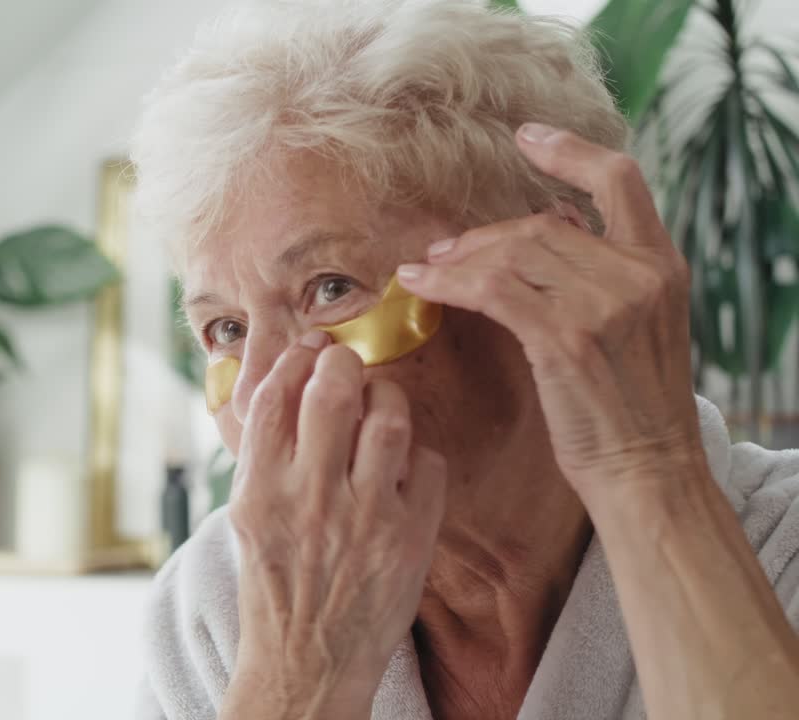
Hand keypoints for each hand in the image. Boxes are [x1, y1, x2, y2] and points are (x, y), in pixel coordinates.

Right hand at [225, 332, 446, 718]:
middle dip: (343, 362)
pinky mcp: (409, 537)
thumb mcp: (249, 515)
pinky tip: (403, 466)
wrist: (308, 660)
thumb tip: (287, 385)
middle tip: (348, 364)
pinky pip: (427, 462)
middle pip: (333, 391)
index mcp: (259, 489)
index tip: (310, 350)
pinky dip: (417, 454)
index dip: (296, 359)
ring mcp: (363, 516)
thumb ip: (266, 454)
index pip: (275, 396)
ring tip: (381, 404)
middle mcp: (309, 497)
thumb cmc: (277, 583)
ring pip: (389, 418)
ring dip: (387, 398)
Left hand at [396, 123, 703, 501]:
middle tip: (441, 252)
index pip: (620, 180)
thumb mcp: (637, 326)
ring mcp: (605, 304)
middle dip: (482, 236)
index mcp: (662, 264)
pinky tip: (420, 286)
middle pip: (542, 224)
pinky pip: (492, 289)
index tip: (525, 136)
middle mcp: (638, 274)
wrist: (646, 469)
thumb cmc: (630, 406)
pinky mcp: (566, 337)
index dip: (569, 151)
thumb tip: (552, 224)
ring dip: (459, 260)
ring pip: (512, 253)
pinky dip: (448, 283)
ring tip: (425, 271)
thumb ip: (602, 273)